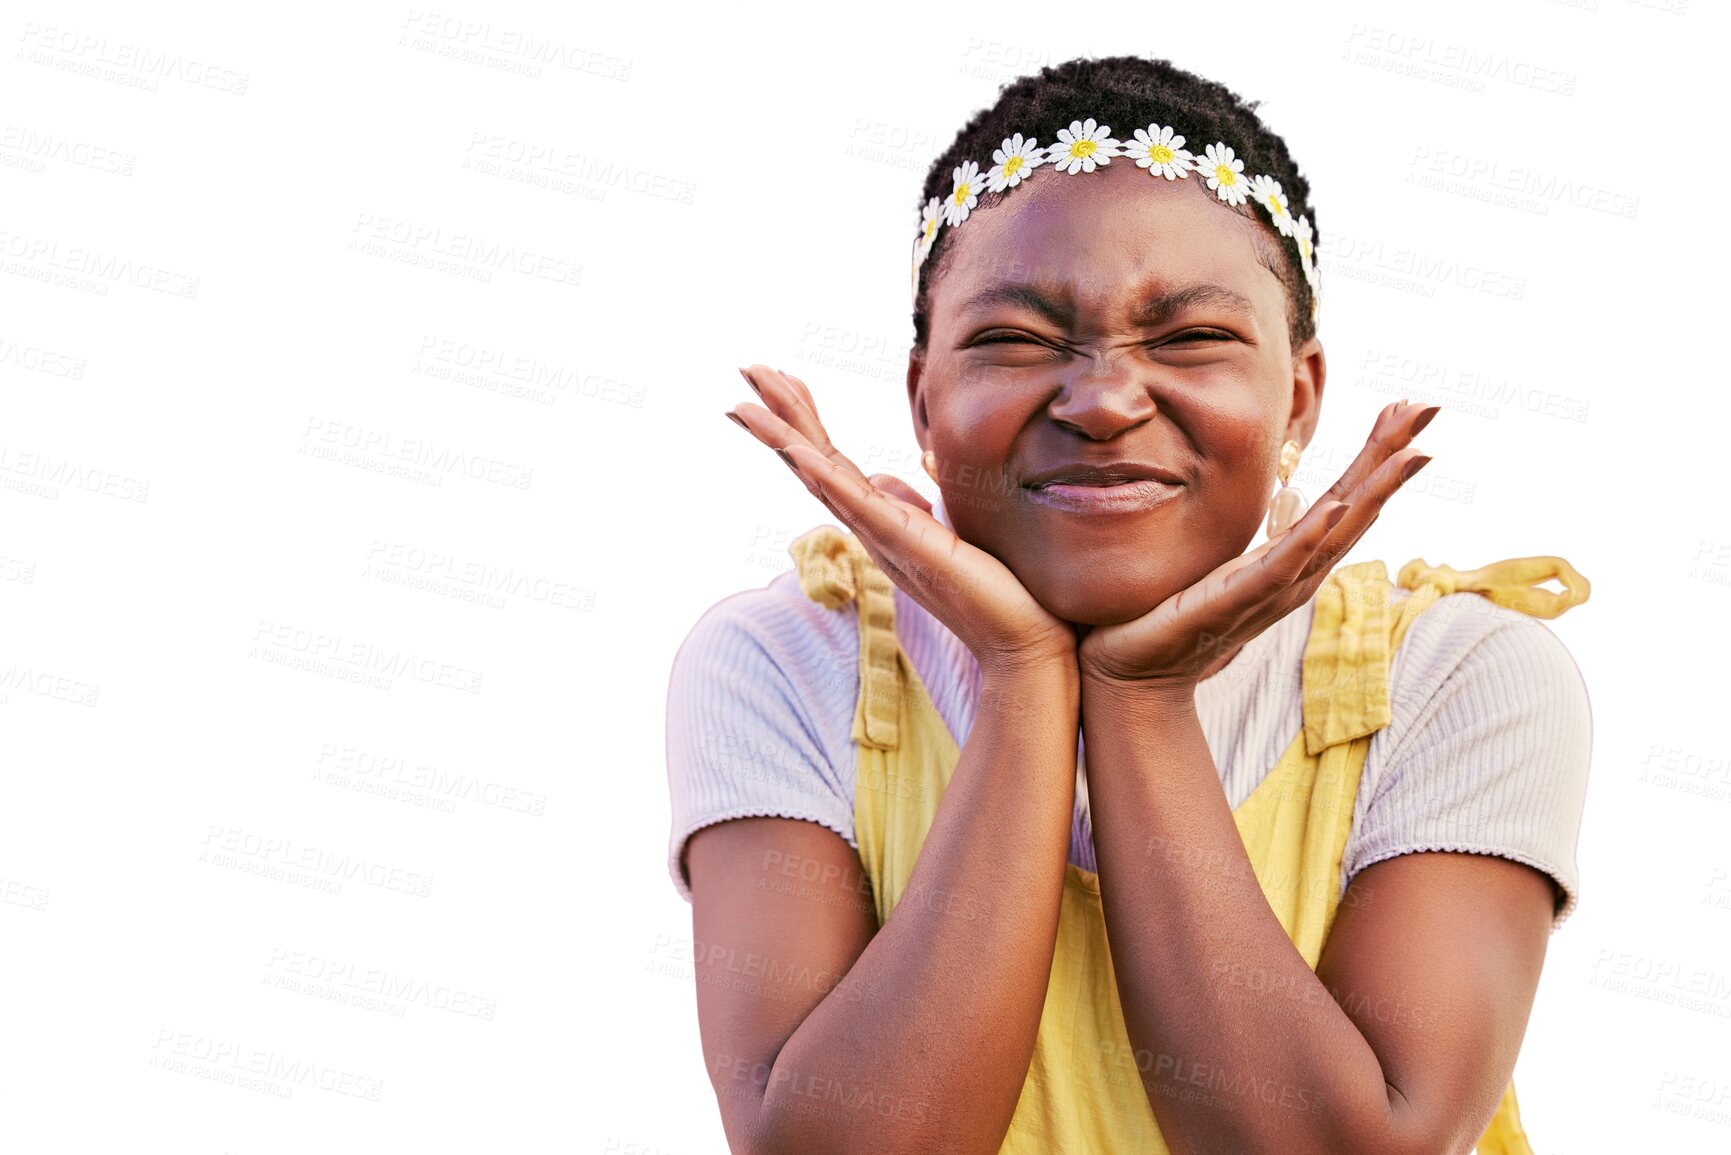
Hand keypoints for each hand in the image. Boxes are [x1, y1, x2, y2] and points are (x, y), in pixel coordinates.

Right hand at [728, 364, 1075, 676]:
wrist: (1022, 640)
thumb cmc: (998, 588)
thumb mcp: (957, 523)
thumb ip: (926, 495)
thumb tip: (908, 466)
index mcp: (884, 519)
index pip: (834, 460)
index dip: (806, 418)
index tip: (783, 377)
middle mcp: (872, 528)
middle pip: (814, 461)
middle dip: (780, 414)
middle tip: (748, 368)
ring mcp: (883, 536)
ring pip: (821, 477)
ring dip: (781, 438)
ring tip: (745, 404)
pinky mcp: (905, 545)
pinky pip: (854, 505)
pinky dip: (821, 476)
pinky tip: (794, 450)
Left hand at [1078, 399, 1440, 690]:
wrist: (1137, 673)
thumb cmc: (1175, 616)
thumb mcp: (1227, 563)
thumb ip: (1264, 535)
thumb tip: (1291, 496)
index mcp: (1293, 560)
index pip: (1347, 497)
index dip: (1378, 454)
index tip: (1406, 407)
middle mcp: (1296, 575)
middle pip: (1357, 506)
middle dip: (1392, 456)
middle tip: (1428, 407)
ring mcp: (1271, 589)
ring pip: (1334, 532)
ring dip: (1373, 489)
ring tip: (1408, 450)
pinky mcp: (1235, 601)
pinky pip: (1279, 566)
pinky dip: (1310, 537)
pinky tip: (1336, 505)